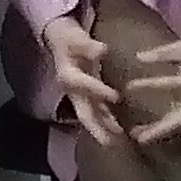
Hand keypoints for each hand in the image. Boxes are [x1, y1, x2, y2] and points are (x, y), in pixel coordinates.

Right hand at [42, 15, 130, 149]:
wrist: (60, 42)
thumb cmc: (69, 39)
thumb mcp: (76, 37)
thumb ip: (87, 45)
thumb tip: (101, 49)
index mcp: (68, 76)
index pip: (84, 84)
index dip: (99, 90)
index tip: (116, 97)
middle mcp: (72, 91)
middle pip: (83, 113)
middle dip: (97, 128)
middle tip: (111, 142)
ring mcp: (79, 97)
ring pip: (91, 117)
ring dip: (104, 130)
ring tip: (120, 142)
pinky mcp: (87, 98)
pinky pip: (97, 113)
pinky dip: (108, 122)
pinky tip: (120, 131)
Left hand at [115, 30, 180, 147]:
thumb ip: (161, 54)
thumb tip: (139, 57)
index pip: (169, 85)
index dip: (149, 85)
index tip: (129, 86)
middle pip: (178, 119)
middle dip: (159, 129)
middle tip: (137, 136)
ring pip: (176, 125)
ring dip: (158, 133)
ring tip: (136, 137)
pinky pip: (175, 123)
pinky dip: (161, 130)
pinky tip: (143, 133)